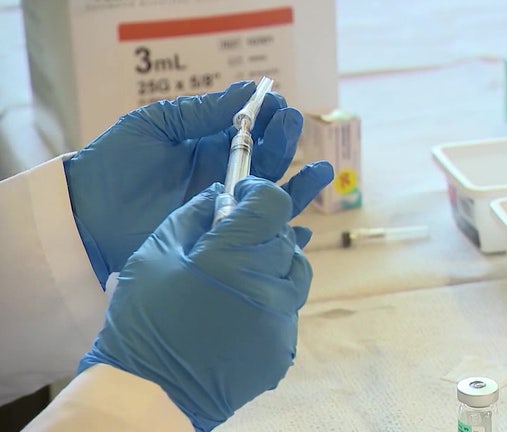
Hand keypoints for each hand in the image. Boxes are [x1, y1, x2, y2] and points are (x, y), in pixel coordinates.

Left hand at [64, 81, 326, 286]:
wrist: (87, 215)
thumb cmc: (115, 162)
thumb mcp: (154, 125)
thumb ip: (198, 112)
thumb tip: (244, 93)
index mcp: (210, 144)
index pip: (249, 128)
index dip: (265, 115)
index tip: (275, 103)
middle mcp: (224, 174)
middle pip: (267, 158)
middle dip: (284, 140)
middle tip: (291, 124)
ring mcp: (226, 206)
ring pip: (273, 195)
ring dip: (300, 185)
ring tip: (321, 172)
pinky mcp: (221, 237)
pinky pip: (260, 236)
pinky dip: (284, 237)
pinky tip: (301, 232)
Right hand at [79, 177, 314, 430]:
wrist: (151, 394)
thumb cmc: (144, 322)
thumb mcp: (153, 257)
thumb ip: (191, 217)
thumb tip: (221, 192)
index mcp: (231, 256)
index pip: (273, 203)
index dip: (260, 191)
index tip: (244, 194)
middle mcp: (266, 285)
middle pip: (286, 237)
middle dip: (264, 229)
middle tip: (236, 239)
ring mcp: (280, 320)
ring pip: (296, 273)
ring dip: (277, 263)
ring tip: (245, 273)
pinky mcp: (284, 348)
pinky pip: (289, 310)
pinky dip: (272, 301)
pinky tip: (242, 312)